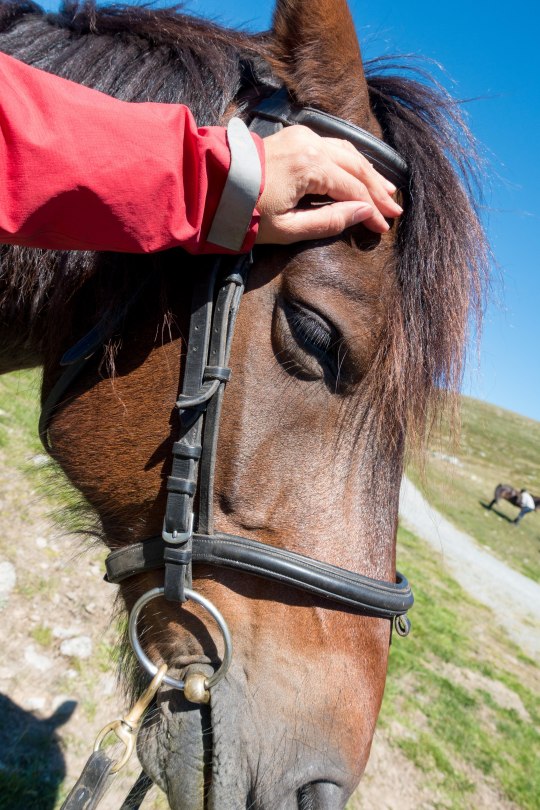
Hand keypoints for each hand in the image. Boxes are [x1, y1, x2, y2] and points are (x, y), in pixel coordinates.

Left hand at [255, 125, 401, 244]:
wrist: (209, 187)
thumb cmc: (244, 213)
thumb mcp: (288, 228)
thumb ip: (329, 221)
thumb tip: (364, 213)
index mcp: (310, 166)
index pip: (353, 190)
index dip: (371, 209)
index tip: (383, 227)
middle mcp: (311, 144)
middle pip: (355, 167)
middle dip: (377, 189)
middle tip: (395, 209)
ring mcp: (302, 136)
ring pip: (346, 152)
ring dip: (367, 172)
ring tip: (385, 190)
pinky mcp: (294, 137)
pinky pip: (332, 146)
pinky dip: (350, 161)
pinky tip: (359, 171)